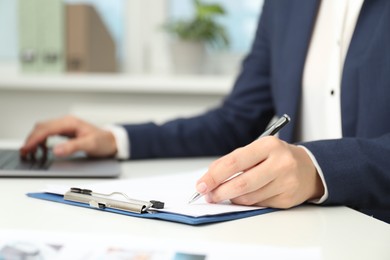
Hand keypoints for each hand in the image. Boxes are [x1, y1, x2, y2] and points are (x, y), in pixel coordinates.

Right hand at [20, 115, 116, 157]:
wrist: (112, 141)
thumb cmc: (103, 142)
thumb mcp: (89, 145)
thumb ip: (72, 147)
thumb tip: (55, 150)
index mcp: (70, 123)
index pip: (46, 129)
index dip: (34, 139)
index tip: (26, 149)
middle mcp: (66, 122)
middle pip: (41, 127)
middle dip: (31, 139)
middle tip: (25, 153)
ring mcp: (65, 126)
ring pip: (43, 129)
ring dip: (34, 140)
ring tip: (31, 153)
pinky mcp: (66, 131)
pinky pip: (48, 133)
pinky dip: (41, 140)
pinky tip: (41, 149)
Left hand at [195, 136, 323, 207]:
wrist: (309, 168)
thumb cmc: (275, 158)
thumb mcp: (256, 150)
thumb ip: (233, 161)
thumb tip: (209, 179)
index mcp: (268, 145)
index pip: (234, 162)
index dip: (214, 176)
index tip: (201, 185)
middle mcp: (280, 163)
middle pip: (241, 184)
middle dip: (219, 192)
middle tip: (208, 195)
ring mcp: (286, 182)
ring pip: (248, 197)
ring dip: (231, 198)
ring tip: (225, 194)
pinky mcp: (287, 199)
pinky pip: (258, 204)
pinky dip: (247, 202)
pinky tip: (246, 196)